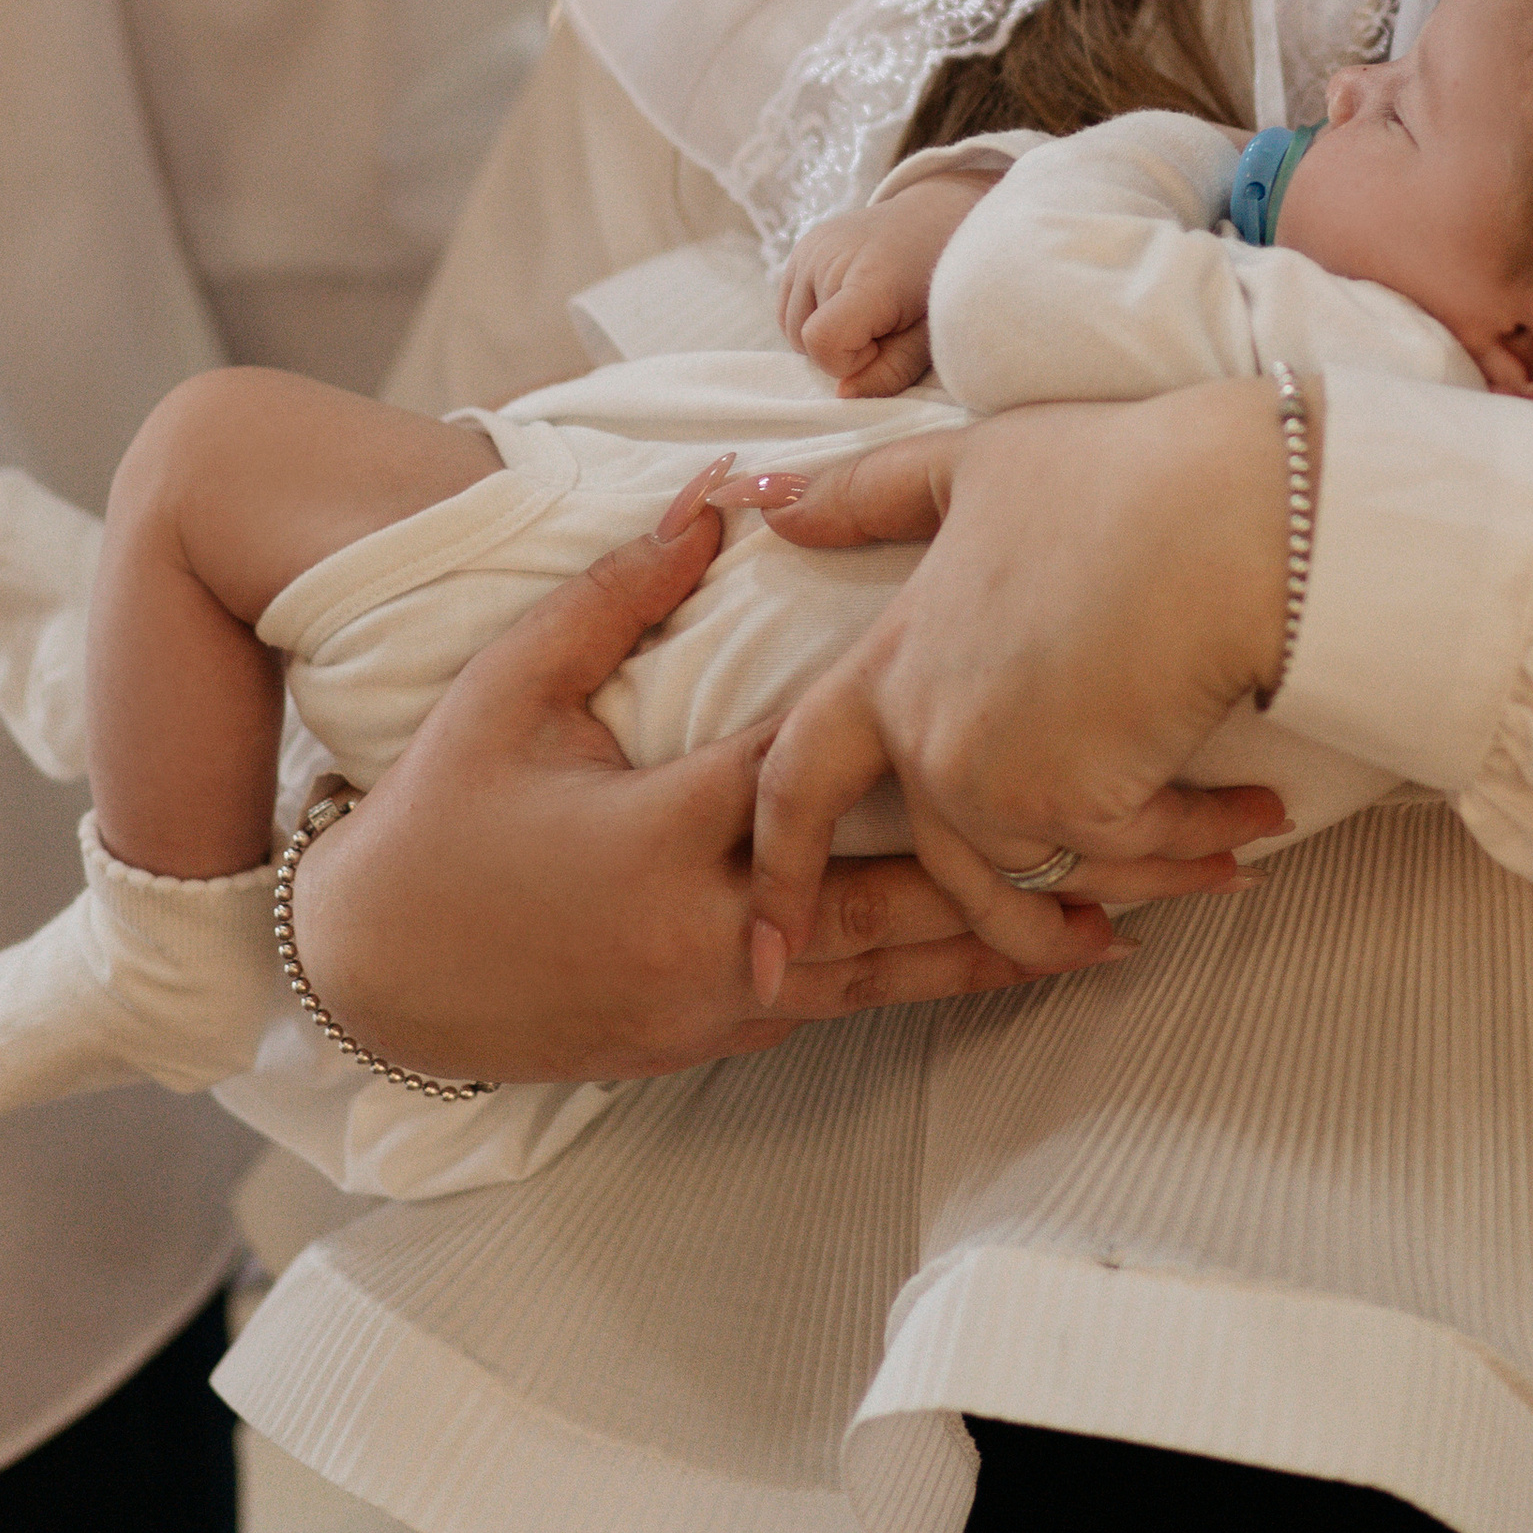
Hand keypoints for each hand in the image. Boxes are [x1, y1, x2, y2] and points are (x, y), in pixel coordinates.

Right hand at [283, 500, 1107, 1084]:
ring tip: (1137, 916)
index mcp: (668, 829)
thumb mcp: (510, 690)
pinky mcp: (716, 1033)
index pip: (820, 762)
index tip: (1047, 678)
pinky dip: (938, 979)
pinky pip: (850, 1002)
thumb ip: (618, 595)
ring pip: (895, 964)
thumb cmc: (435, 818)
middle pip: (902, 888)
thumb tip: (716, 498)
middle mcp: (714, 926)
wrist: (371, 976)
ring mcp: (721, 995)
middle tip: (1161, 845)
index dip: (928, 724)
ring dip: (1016, 936)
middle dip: (1035, 863)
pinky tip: (1016, 965)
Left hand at [746, 386, 1306, 978]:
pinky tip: (1257, 819)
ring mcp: (1000, 785)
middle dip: (1031, 926)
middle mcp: (929, 743)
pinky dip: (1199, 839)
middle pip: (951, 871)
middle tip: (1088, 948)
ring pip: (1053, 874)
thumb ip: (873, 494)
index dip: (782, 867)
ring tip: (1218, 863)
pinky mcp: (1079, 811)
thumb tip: (775, 501)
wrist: (1230, 520)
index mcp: (890, 668)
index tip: (766, 955)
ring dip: (1145, 873)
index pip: (797, 783)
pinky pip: (1132, 853)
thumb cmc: (1116, 476)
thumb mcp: (975, 465)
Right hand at [779, 173, 996, 392]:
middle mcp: (827, 257)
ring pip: (791, 329)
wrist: (938, 219)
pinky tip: (847, 302)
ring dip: (824, 335)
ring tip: (868, 312)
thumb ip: (891, 372)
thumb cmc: (942, 284)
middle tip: (884, 325)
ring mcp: (809, 249)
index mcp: (868, 277)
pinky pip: (787, 309)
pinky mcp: (801, 248)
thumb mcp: (931, 337)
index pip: (822, 341)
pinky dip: (812, 318)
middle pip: (804, 339)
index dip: (849, 361)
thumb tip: (842, 394)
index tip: (884, 345)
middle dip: (841, 349)